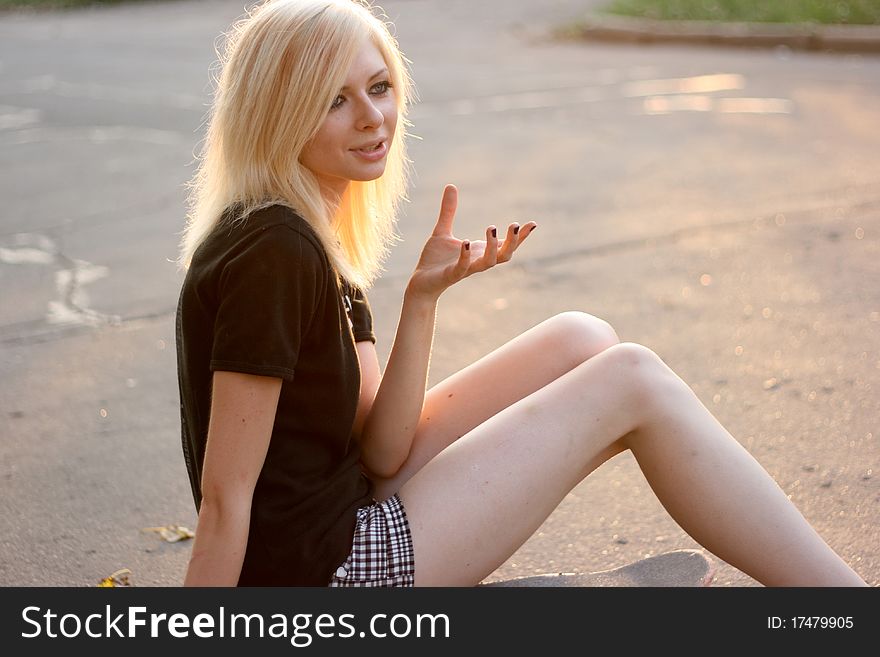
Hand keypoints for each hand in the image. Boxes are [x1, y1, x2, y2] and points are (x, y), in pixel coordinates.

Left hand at [407, 184, 536, 299]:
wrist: (420, 282)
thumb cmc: (435, 259)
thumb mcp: (442, 231)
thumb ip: (448, 211)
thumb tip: (451, 186)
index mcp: (479, 251)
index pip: (505, 244)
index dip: (520, 236)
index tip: (532, 223)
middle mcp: (477, 260)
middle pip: (504, 255)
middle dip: (512, 242)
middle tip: (514, 225)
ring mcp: (466, 269)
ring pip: (488, 262)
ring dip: (492, 247)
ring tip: (492, 228)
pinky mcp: (451, 275)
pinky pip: (463, 268)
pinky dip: (466, 256)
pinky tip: (466, 241)